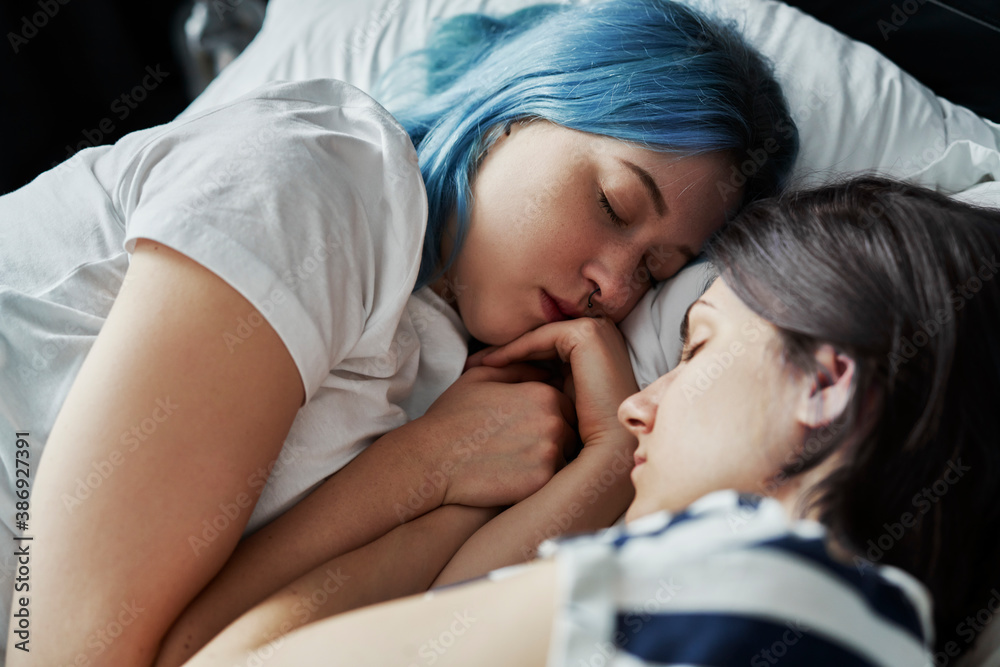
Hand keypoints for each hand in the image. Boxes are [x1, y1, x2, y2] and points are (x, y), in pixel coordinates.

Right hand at [420, 363, 577, 507]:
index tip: (525, 426)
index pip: (566, 404)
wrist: (431, 459)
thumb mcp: (481, 378)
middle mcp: (554, 420)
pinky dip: (541, 480)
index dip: (548, 416)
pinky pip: (556, 481)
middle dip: (554, 437)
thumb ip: (519, 369)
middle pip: (572, 431)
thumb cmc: (452, 417)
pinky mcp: (542, 481)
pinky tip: (514, 478)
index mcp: (544, 394)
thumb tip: (547, 370)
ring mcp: (550, 452)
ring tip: (518, 462)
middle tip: (521, 446)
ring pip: (567, 457)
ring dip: (551, 460)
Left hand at [471, 316, 638, 449]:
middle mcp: (603, 337)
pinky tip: (490, 365)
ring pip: (540, 338)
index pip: (549, 350)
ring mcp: (598, 332)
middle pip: (543, 342)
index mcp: (598, 353)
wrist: (608, 453)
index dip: (514, 360)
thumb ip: (542, 387)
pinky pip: (541, 337)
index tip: (478, 373)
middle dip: (507, 353)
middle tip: (471, 365)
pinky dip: (514, 349)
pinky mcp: (587, 334)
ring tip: (475, 365)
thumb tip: (505, 377)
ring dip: (506, 350)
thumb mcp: (558, 405)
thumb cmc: (583, 439)